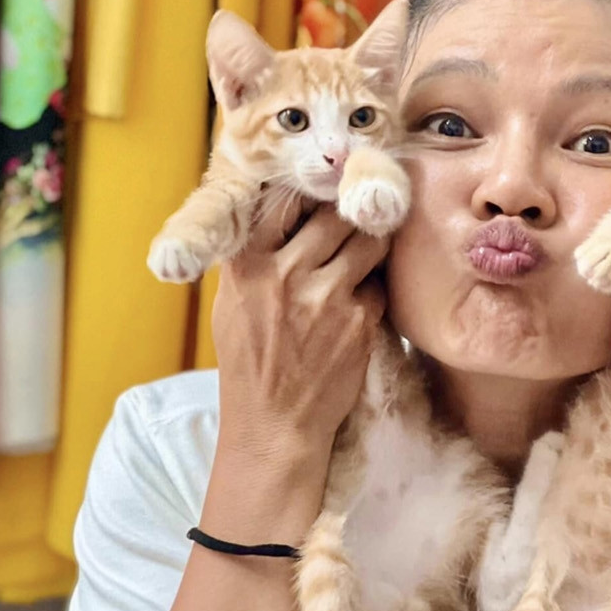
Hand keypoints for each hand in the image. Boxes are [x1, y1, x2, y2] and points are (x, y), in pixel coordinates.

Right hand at [211, 194, 387, 467]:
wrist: (275, 425)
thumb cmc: (250, 364)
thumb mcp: (232, 304)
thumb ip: (254, 258)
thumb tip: (284, 213)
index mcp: (247, 265)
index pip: (283, 199)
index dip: (308, 189)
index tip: (321, 186)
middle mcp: (285, 274)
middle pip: (334, 214)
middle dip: (348, 213)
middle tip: (357, 214)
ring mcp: (326, 298)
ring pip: (366, 242)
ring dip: (370, 242)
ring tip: (365, 250)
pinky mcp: (359, 323)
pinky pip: (377, 286)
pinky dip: (372, 289)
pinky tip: (360, 302)